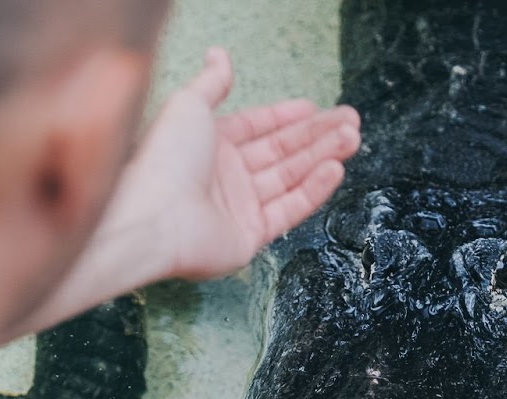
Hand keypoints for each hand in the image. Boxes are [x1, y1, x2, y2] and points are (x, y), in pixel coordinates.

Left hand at [129, 47, 361, 279]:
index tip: (316, 108)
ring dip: (322, 157)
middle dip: (316, 136)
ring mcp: (238, 209)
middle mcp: (224, 178)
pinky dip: (313, 190)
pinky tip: (335, 168)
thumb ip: (212, 82)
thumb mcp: (189, 105)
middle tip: (350, 121)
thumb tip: (219, 53)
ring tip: (352, 138)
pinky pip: (288, 209)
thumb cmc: (165, 159)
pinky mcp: (249, 237)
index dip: (286, 117)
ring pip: (289, 178)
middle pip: (280, 153)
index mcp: (208, 146)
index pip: (256, 128)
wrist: (154, 217)